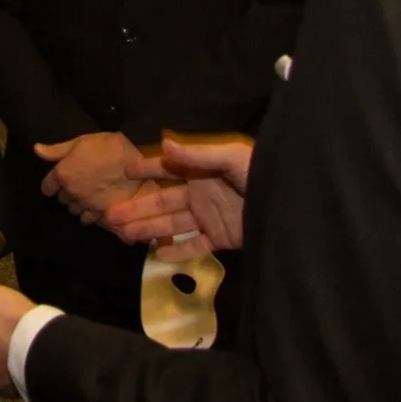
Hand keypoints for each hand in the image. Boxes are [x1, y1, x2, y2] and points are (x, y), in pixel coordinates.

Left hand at [35, 132, 142, 222]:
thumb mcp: (82, 141)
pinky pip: (87, 218)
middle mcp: (71, 192)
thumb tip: (36, 150)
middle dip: (67, 192)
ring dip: (77, 204)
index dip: (52, 183)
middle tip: (79, 183)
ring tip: (88, 195)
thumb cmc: (109, 147)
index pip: (47, 186)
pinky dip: (89, 213)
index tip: (59, 181)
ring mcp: (85, 205)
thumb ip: (57, 150)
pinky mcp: (100, 214)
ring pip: (73, 210)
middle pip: (61, 199)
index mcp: (63, 174)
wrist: (139, 164)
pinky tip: (96, 205)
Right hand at [102, 132, 252, 258]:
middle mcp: (201, 193)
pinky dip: (178, 252)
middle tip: (110, 215)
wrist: (290, 208)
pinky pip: (195, 245)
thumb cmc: (261, 175)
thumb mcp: (232, 158)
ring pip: (172, 225)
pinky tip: (157, 256)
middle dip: (137, 207)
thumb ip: (199, 155)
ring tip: (124, 235)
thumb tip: (164, 145)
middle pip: (162, 201)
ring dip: (149, 229)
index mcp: (202, 171)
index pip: (168, 169)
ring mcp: (210, 217)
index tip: (123, 171)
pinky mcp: (222, 238)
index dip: (147, 168)